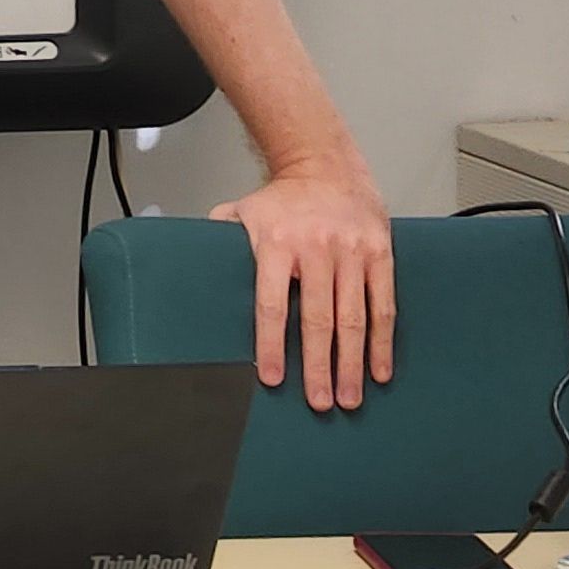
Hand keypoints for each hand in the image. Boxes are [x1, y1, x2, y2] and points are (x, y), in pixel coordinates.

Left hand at [209, 158, 396, 409]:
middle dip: (318, 366)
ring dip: (351, 363)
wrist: (327, 166)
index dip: (272, 344)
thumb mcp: (244, 211)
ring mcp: (351, 252)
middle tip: (318, 403)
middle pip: (317, 319)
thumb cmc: (283, 199)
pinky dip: (382, 342)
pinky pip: (383, 304)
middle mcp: (315, 249)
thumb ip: (218, 239)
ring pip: (354, 318)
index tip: (271, 378)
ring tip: (348, 398)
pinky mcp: (380, 254)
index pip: (272, 304)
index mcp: (275, 243)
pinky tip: (378, 370)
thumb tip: (185, 263)